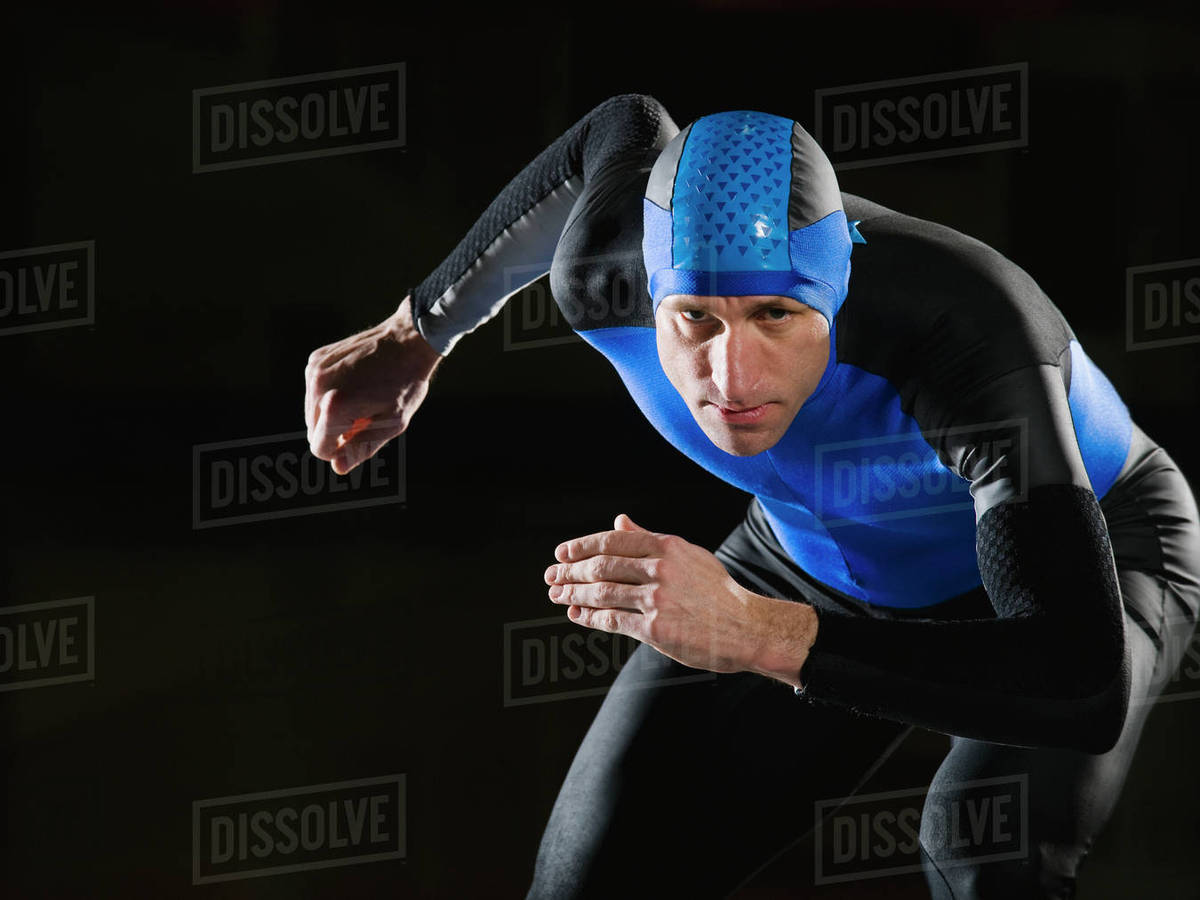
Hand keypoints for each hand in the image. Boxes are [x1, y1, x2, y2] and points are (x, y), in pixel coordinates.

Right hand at [305, 294, 443, 474]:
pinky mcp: (315, 360)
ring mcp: (314, 371)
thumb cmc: (405, 384)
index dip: (339, 450)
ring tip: (361, 397)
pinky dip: (329, 393)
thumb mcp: (391, 424)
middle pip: (314, 430)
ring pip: (312, 411)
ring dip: (332, 413)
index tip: (359, 437)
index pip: (319, 448)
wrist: (407, 339)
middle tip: (366, 415)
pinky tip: (353, 382)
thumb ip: (362, 447)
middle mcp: (318, 387)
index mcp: (335, 406)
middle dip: (336, 431)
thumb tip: (338, 467)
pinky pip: (314, 391)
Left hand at [544, 513, 815, 680]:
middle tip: (551, 577)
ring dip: (574, 595)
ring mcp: (657, 599)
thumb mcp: (687, 555)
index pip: (612, 541)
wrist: (747, 627)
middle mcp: (660, 569)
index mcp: (667, 546)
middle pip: (601, 566)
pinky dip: (589, 618)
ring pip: (602, 593)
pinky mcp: (656, 628)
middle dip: (570, 572)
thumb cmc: (718, 592)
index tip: (562, 553)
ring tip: (558, 596)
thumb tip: (619, 522)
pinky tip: (578, 616)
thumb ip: (649, 539)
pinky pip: (612, 620)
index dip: (581, 546)